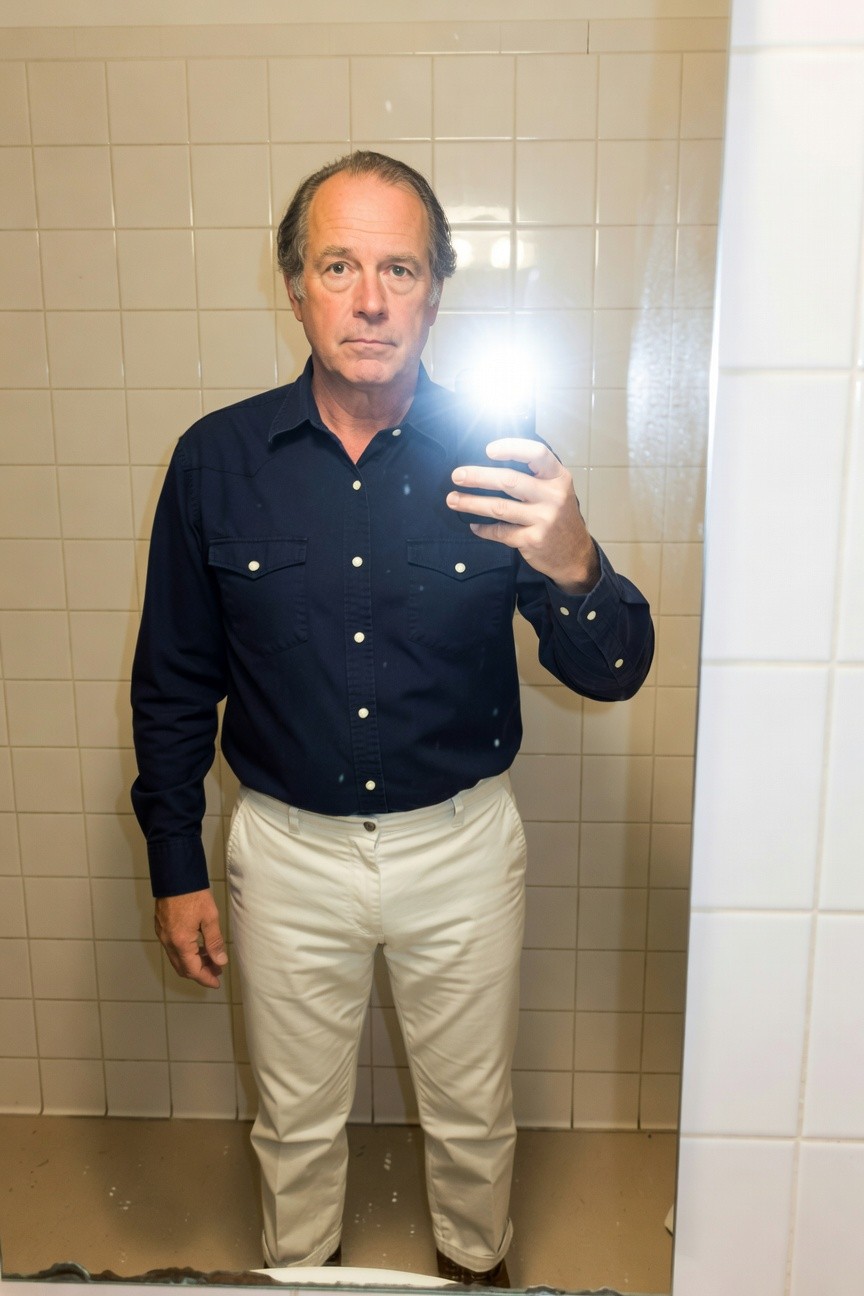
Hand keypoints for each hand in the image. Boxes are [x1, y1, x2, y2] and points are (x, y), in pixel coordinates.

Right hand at [154, 888, 227, 988]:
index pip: (193, 970)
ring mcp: (162, 934)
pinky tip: (199, 946)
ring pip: (177, 958)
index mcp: (180, 942)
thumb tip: (220, 962)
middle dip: (200, 972)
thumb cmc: (193, 893)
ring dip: (193, 962)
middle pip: (183, 967)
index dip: (205, 978)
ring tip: (211, 959)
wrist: (174, 874)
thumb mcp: (209, 917)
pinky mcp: (162, 927)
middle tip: (216, 971)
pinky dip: (186, 952)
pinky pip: (173, 947)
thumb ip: (214, 942)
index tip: (216, 982)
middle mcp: (168, 941)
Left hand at [446, 438, 600, 593]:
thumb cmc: (560, 516)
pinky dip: (484, 529)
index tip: (489, 450)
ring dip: (472, 503)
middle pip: (510, 481)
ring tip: (453, 499)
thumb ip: (535, 475)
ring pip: (499, 507)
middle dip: (479, 477)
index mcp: (558, 478)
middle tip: (458, 475)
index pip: (537, 454)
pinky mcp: (532, 540)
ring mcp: (543, 520)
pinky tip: (473, 526)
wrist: (574, 554)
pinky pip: (501, 532)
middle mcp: (553, 497)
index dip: (512, 448)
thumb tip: (494, 461)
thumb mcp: (557, 490)